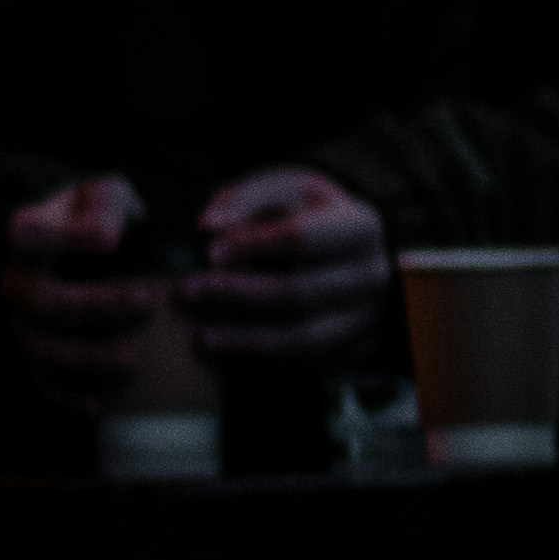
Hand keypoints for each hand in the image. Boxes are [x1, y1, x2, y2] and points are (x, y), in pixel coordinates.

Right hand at [0, 174, 171, 410]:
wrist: (98, 250)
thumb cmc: (101, 219)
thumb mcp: (107, 195)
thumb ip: (107, 204)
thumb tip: (108, 237)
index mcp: (29, 236)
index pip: (29, 235)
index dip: (64, 238)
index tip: (112, 240)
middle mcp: (18, 282)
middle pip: (42, 301)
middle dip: (96, 306)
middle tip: (147, 301)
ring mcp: (24, 322)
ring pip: (42, 349)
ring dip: (87, 357)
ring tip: (132, 360)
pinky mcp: (36, 357)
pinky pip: (43, 385)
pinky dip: (68, 398)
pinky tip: (100, 403)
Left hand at [185, 164, 395, 367]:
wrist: (349, 259)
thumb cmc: (307, 215)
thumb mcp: (285, 190)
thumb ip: (246, 200)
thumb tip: (209, 226)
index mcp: (360, 227)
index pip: (301, 238)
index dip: (252, 246)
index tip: (211, 252)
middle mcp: (372, 277)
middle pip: (298, 293)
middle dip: (236, 295)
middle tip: (186, 293)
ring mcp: (367, 320)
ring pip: (303, 341)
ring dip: (245, 343)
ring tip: (198, 339)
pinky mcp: (354, 353)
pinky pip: (303, 368)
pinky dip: (258, 366)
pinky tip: (219, 361)